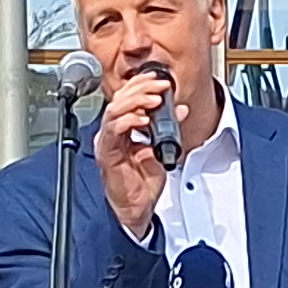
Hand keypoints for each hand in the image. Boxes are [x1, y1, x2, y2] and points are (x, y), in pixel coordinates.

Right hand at [96, 61, 174, 237]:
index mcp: (124, 127)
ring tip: (153, 99)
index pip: (129, 97)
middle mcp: (113, 131)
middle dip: (141, 88)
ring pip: (114, 111)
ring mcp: (108, 141)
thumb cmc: (143, 181)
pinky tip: (141, 119)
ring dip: (135, 102)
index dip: (143, 85)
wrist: (137, 206)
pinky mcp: (107, 153)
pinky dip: (127, 121)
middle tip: (159, 86)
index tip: (160, 80)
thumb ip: (169, 127)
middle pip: (120, 99)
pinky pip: (113, 131)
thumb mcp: (161, 147)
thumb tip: (181, 108)